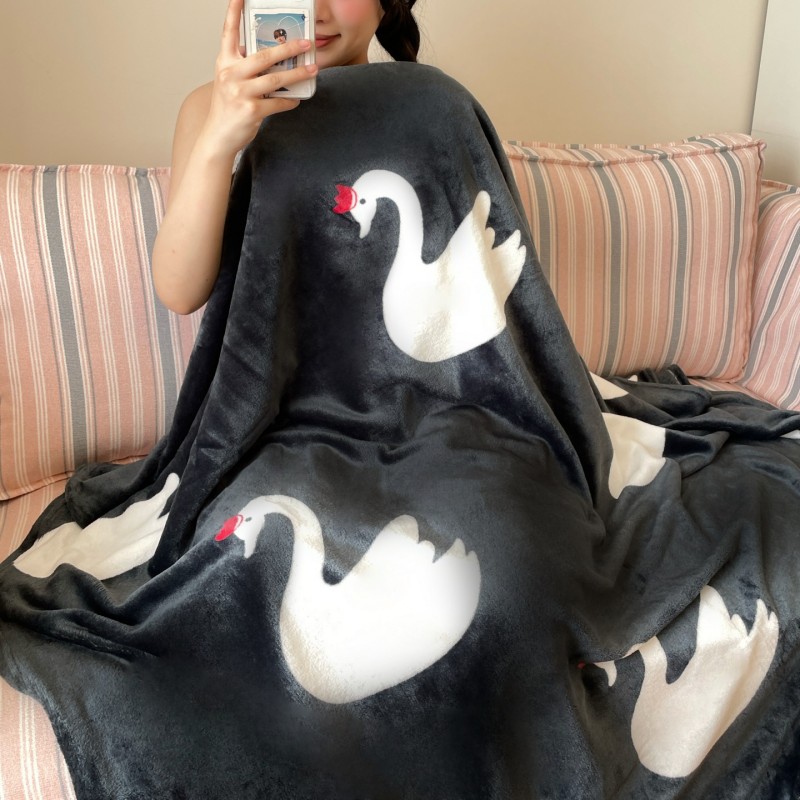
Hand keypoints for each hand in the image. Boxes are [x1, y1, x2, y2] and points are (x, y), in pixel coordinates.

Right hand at [199, 0, 318, 157]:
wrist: (218, 137)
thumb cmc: (227, 108)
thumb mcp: (229, 81)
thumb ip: (244, 67)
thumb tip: (273, 56)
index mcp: (224, 62)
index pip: (229, 32)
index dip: (235, 12)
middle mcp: (230, 74)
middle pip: (264, 56)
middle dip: (289, 48)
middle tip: (307, 42)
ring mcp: (240, 92)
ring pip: (276, 79)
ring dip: (297, 74)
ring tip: (313, 69)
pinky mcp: (251, 110)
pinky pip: (277, 102)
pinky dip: (290, 101)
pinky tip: (297, 99)